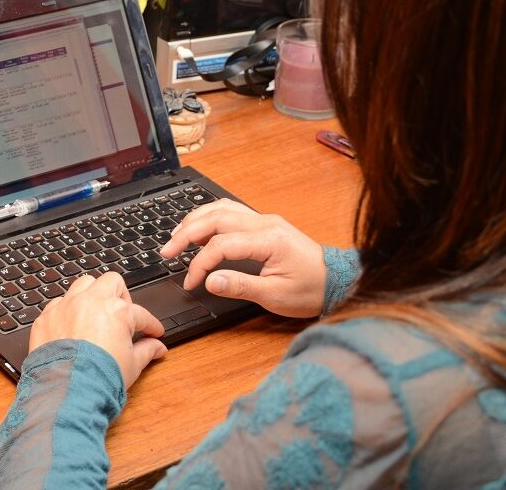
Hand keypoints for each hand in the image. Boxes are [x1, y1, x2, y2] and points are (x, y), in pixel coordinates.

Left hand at [29, 273, 167, 388]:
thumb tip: (157, 348)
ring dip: (92, 294)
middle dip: (121, 296)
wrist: (67, 392)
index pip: (141, 314)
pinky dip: (68, 311)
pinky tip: (72, 326)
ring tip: (96, 313)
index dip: (150, 325)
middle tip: (122, 314)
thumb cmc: (100, 378)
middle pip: (112, 282)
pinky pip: (59, 304)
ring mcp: (67, 306)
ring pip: (83, 284)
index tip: (153, 332)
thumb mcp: (132, 365)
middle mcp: (91, 301)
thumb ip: (147, 351)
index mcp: (117, 311)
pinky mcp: (47, 316)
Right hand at [160, 198, 325, 317]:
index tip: (191, 282)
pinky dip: (210, 217)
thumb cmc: (311, 290)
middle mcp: (265, 223)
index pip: (221, 245)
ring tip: (177, 237)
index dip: (200, 263)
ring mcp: (265, 220)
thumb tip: (210, 280)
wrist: (338, 281)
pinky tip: (199, 229)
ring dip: (196, 220)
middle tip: (167, 251)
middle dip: (186, 233)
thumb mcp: (276, 296)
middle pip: (215, 217)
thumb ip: (241, 287)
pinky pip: (231, 211)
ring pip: (221, 208)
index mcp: (269, 240)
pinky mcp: (264, 223)